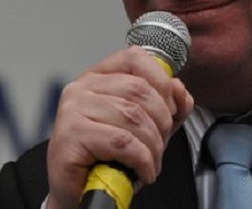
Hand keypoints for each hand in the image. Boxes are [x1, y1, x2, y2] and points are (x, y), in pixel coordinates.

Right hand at [45, 46, 193, 208]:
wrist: (78, 193)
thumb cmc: (106, 159)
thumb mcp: (143, 127)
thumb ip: (165, 106)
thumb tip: (179, 90)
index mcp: (97, 78)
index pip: (134, 58)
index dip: (161, 81)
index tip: (171, 107)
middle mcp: (81, 88)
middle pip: (139, 90)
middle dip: (161, 122)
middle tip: (160, 145)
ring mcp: (73, 110)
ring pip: (132, 117)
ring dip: (153, 146)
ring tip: (150, 163)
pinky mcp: (71, 136)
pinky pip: (122, 142)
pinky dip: (142, 160)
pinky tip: (143, 171)